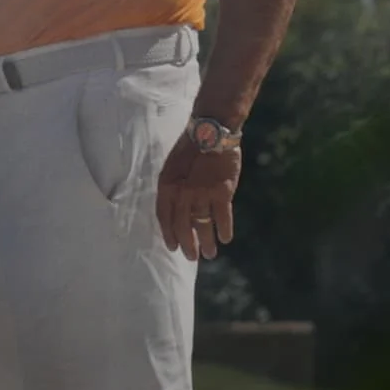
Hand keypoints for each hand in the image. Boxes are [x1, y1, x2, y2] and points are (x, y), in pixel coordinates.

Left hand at [156, 129, 240, 260]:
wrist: (211, 131)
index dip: (168, 233)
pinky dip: (224, 230)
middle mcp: (181, 193)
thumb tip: (177, 208)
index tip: (173, 247)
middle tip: (192, 257)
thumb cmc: (191, 147)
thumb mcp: (173, 166)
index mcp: (166, 185)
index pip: (163, 216)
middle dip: (187, 244)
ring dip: (206, 242)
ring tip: (210, 254)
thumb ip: (173, 187)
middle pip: (182, 225)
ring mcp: (202, 194)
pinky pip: (222, 218)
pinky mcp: (222, 192)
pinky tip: (225, 239)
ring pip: (202, 225)